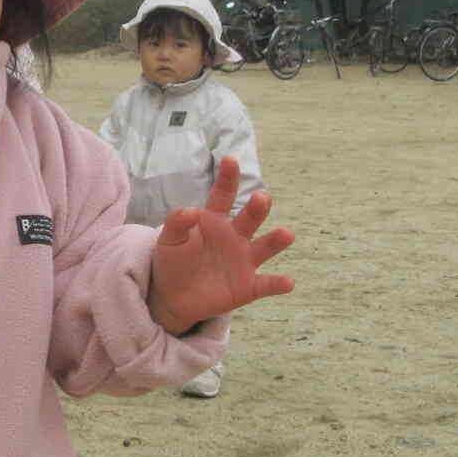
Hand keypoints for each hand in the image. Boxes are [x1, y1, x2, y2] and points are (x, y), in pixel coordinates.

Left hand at [146, 157, 293, 334]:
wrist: (174, 296)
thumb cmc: (174, 260)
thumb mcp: (169, 240)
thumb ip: (177, 223)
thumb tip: (190, 211)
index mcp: (215, 220)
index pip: (223, 195)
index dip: (227, 178)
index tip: (230, 160)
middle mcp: (235, 236)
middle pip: (250, 218)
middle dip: (257, 208)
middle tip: (262, 198)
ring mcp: (244, 260)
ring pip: (265, 247)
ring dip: (276, 241)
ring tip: (287, 234)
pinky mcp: (248, 286)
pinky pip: (266, 284)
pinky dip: (277, 284)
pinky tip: (288, 282)